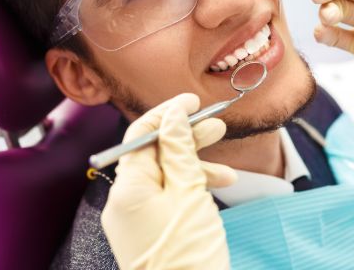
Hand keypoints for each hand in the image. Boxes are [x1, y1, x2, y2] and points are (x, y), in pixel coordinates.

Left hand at [101, 93, 234, 269]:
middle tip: (217, 126)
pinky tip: (217, 189)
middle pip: (154, 155)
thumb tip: (173, 115)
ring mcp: (134, 218)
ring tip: (228, 168)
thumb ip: (180, 150)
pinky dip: (190, 190)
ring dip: (195, 167)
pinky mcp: (147, 231)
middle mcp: (124, 200)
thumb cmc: (188, 251)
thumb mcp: (190, 192)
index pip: (141, 134)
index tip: (192, 101)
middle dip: (186, 139)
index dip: (168, 113)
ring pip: (165, 178)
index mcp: (127, 187)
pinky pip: (166, 199)